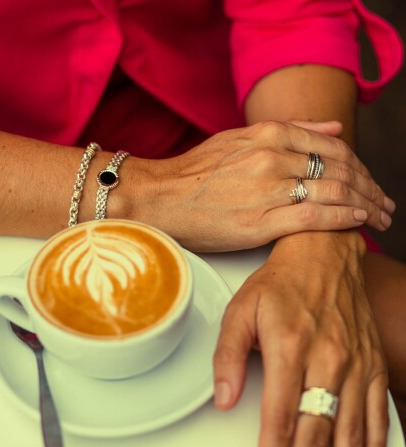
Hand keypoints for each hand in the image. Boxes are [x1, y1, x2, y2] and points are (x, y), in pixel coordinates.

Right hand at [127, 120, 393, 251]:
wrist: (160, 197)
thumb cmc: (195, 171)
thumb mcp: (240, 138)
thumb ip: (290, 129)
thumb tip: (334, 126)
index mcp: (269, 134)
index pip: (334, 146)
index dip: (361, 165)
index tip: (370, 181)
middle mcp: (274, 157)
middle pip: (342, 169)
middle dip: (371, 187)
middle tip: (385, 203)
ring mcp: (269, 189)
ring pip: (335, 192)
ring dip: (365, 205)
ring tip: (379, 217)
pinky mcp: (261, 222)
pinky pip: (316, 216)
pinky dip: (344, 219)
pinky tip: (358, 224)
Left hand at [213, 231, 388, 446]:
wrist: (322, 257)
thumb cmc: (280, 283)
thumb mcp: (240, 310)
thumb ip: (227, 355)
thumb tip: (222, 398)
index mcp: (288, 346)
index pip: (280, 415)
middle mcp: (326, 358)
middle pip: (316, 430)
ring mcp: (354, 363)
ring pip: (350, 430)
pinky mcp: (372, 363)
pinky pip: (377, 414)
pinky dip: (373, 446)